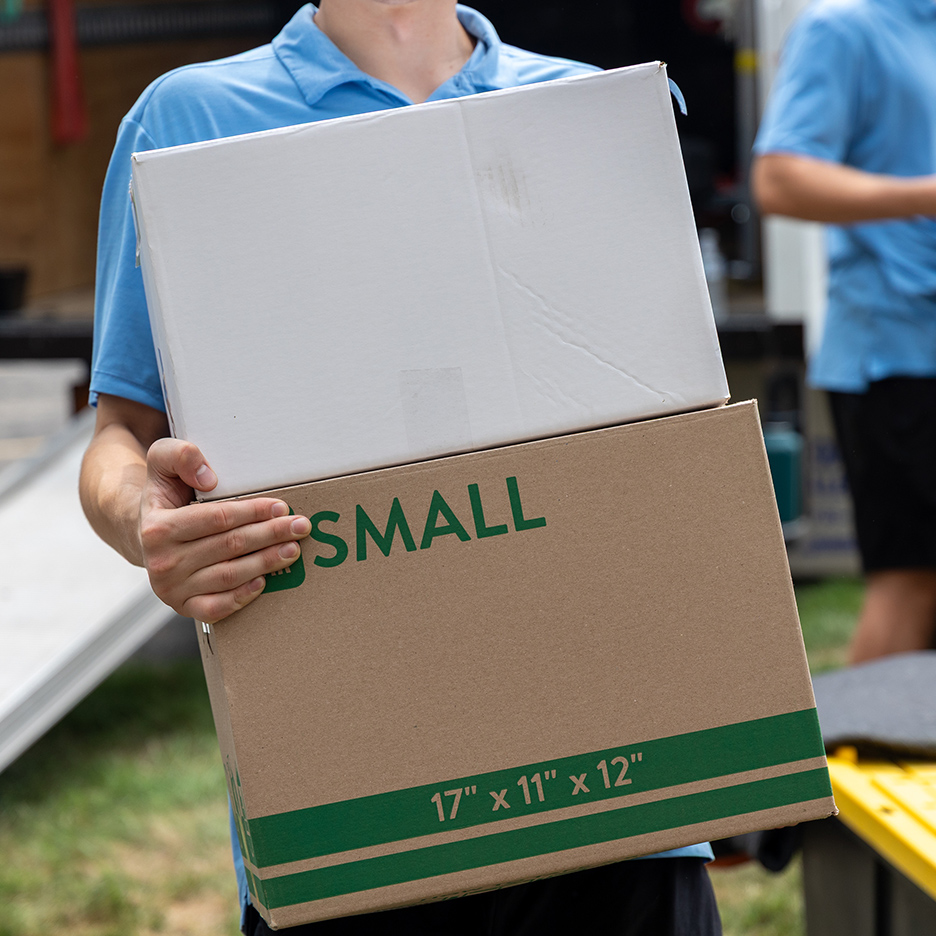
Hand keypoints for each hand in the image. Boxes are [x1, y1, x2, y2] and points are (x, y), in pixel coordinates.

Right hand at [139, 438, 310, 622]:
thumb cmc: (165, 496)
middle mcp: (162, 562)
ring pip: (228, 576)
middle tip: (300, 527)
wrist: (143, 534)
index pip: (217, 519)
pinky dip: (241, 597)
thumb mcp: (162, 463)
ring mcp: (171, 589)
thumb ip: (180, 456)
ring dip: (266, 563)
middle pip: (229, 546)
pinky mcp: (182, 606)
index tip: (281, 507)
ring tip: (293, 549)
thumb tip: (209, 478)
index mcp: (158, 528)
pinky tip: (264, 582)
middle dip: (270, 535)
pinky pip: (215, 608)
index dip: (252, 512)